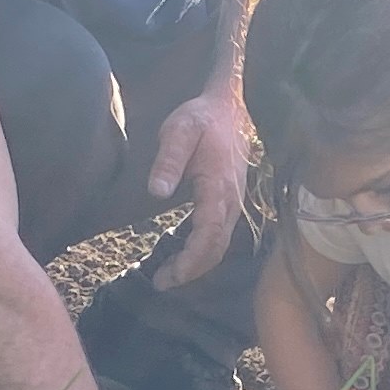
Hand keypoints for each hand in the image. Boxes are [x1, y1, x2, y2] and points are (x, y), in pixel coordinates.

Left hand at [147, 87, 252, 286]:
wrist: (231, 107)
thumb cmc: (203, 118)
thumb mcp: (179, 132)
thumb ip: (168, 161)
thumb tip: (155, 192)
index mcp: (218, 189)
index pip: (208, 237)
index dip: (190, 262)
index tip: (168, 276)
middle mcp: (231, 202)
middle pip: (215, 250)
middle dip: (190, 271)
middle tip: (161, 283)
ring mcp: (233, 204)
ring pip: (219, 245)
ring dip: (196, 265)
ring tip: (169, 275)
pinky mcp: (229, 202)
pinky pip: (219, 235)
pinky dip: (203, 252)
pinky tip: (183, 254)